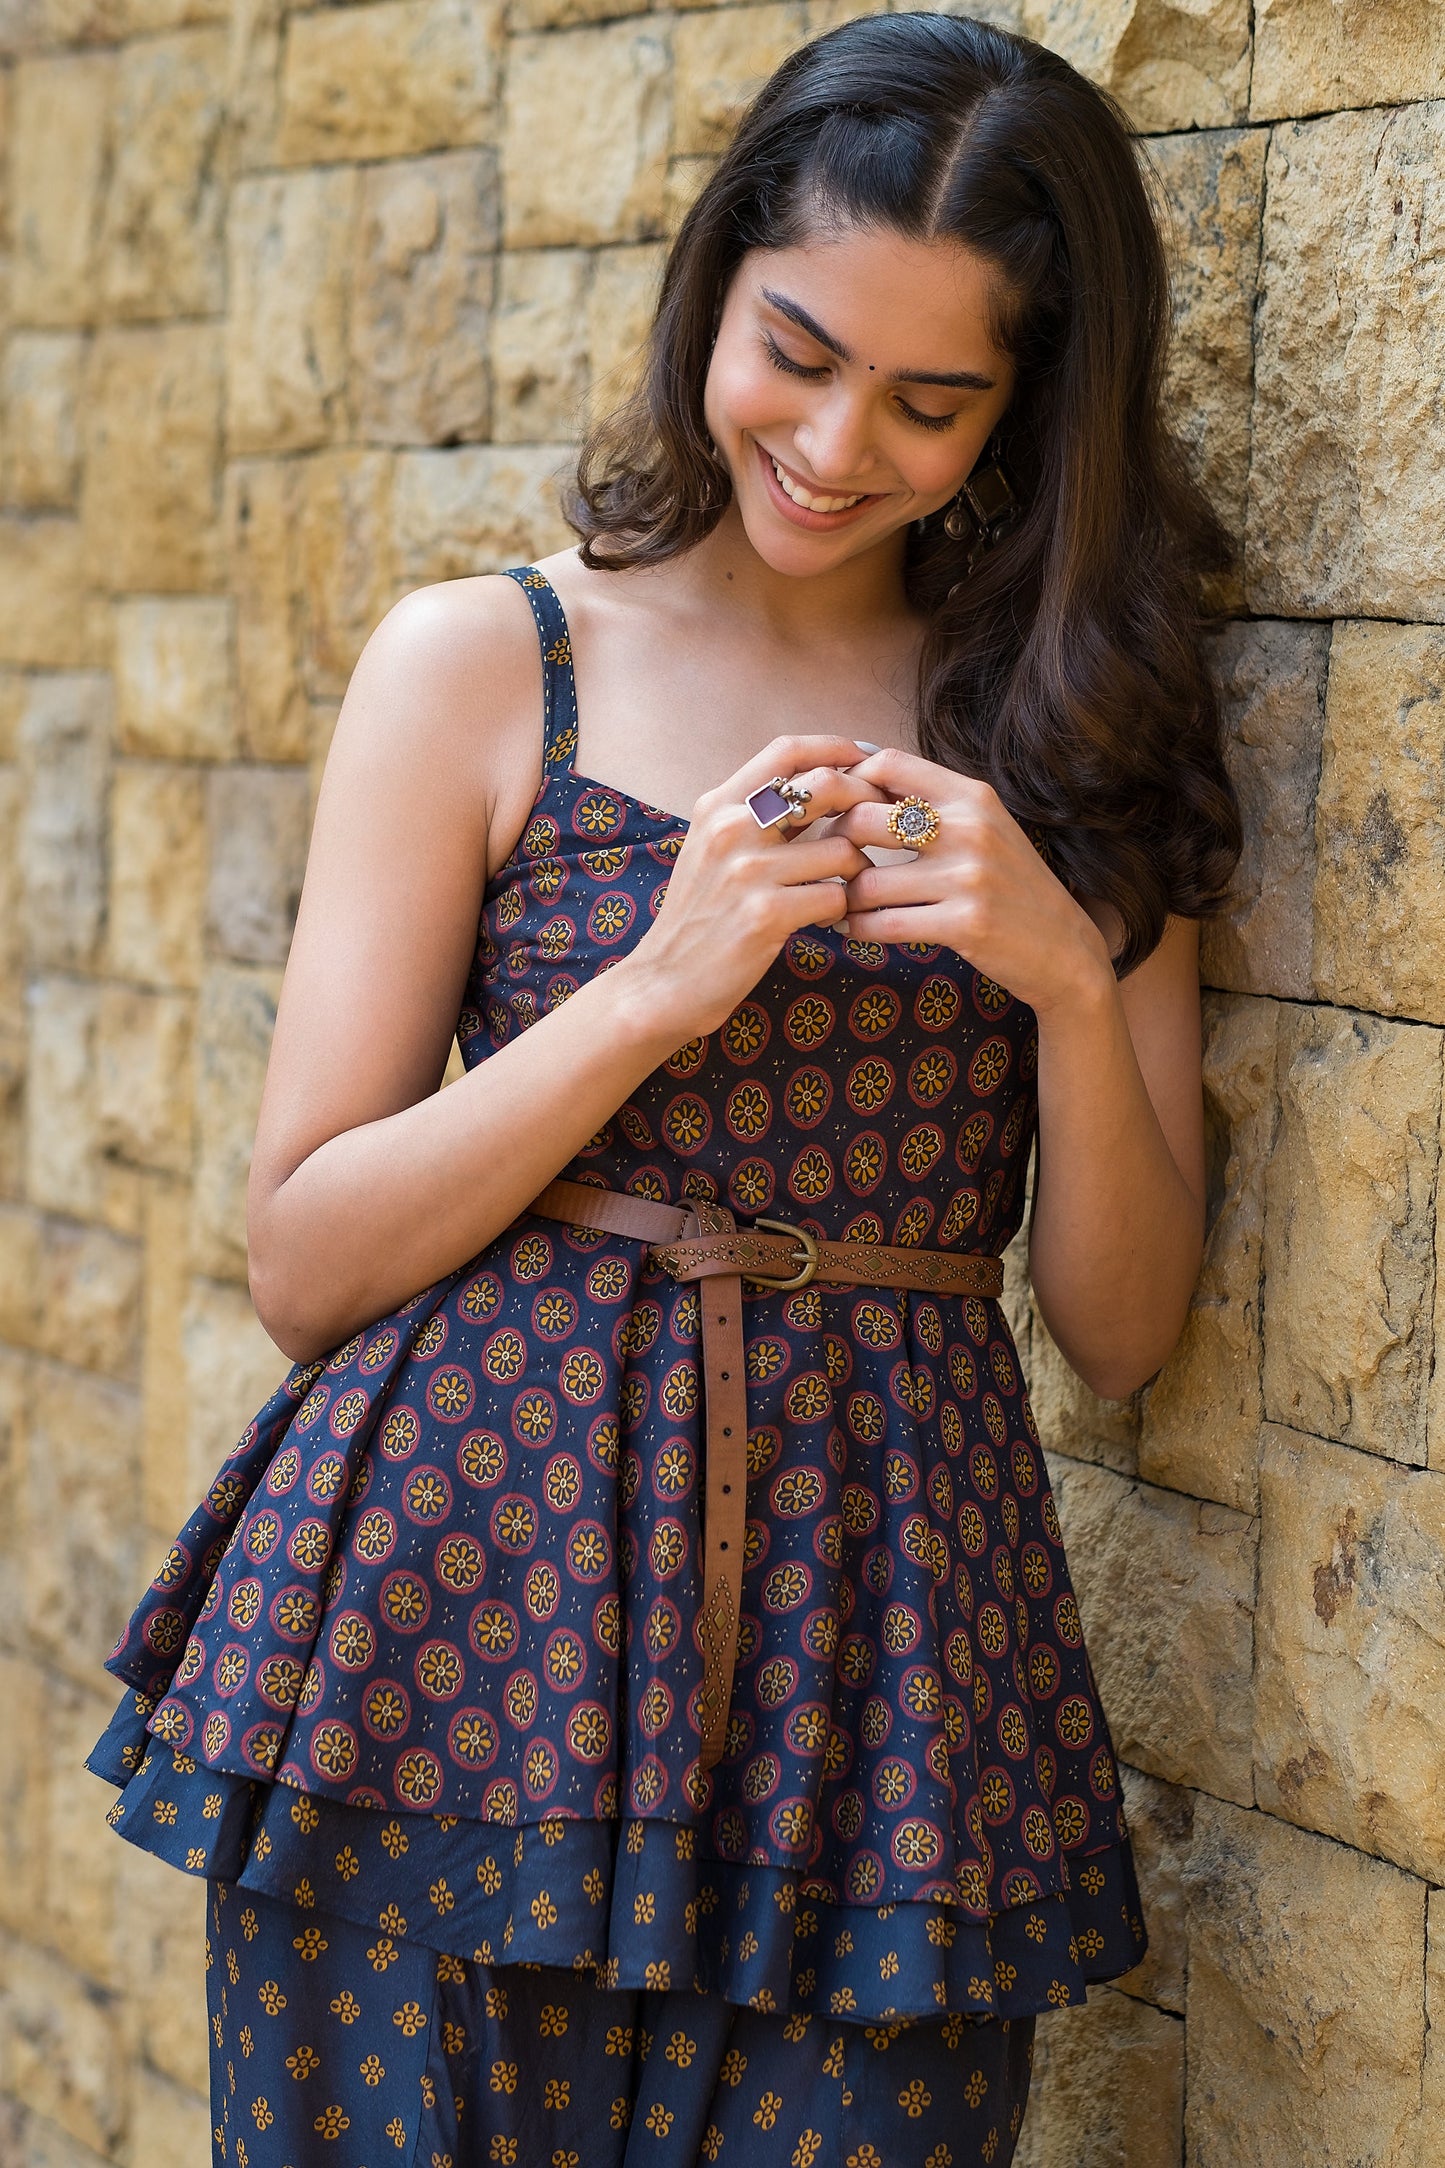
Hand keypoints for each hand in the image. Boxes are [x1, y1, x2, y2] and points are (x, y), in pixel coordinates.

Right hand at [621, 736, 887, 1040]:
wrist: (662, 983)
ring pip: (842, 850)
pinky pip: (836, 896)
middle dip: (866, 799)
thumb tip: (820, 787)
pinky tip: (826, 920)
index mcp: (718, 806)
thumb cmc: (699, 919)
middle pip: (824, 785)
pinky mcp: (766, 914)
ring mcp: (748, 871)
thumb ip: (755, 818)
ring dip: (857, 872)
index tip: (866, 758)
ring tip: (842, 890)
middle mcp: (731, 829)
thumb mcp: (712, 851)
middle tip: (881, 822)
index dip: (836, 747)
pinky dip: (841, 910)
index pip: (786, 751)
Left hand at [831, 748, 1115, 1017]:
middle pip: (862, 818)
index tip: (834, 810)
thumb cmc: (1012, 887)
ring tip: (839, 905)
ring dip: (843, 898)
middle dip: (833, 844)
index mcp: (972, 796)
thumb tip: (861, 772)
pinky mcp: (964, 924)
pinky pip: (883, 924)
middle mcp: (970, 828)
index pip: (887, 764)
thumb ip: (933, 803)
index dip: (846, 783)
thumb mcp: (984, 829)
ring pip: (865, 882)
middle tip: (827, 863)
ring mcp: (968, 877)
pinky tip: (855, 930)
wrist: (1065, 950)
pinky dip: (858, 930)